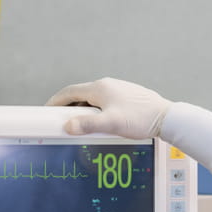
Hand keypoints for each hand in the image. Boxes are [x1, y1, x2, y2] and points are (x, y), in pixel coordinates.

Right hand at [45, 78, 170, 138]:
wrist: (165, 118)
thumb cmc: (141, 119)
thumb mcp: (111, 124)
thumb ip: (88, 125)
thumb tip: (68, 126)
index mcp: (100, 88)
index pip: (69, 92)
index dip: (55, 101)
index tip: (46, 110)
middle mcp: (108, 85)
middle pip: (80, 95)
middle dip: (68, 108)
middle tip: (61, 121)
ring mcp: (117, 90)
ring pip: (92, 100)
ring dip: (83, 111)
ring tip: (81, 126)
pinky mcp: (125, 97)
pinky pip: (104, 103)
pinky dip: (96, 112)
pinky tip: (100, 124)